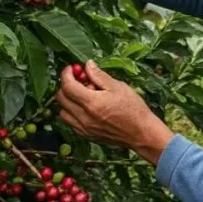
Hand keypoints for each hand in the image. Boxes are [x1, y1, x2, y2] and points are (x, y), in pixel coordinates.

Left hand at [56, 61, 173, 164]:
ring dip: (68, 101)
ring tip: (82, 95)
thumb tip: (87, 65)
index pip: (67, 86)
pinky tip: (85, 107)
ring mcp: (84, 129)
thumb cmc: (132, 108)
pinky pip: (70, 123)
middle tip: (79, 80)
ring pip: (62, 112)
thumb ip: (99, 75)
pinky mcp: (87, 136)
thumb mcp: (118, 86)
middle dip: (66, 85)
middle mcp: (84, 118)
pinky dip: (72, 113)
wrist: (141, 133)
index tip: (72, 68)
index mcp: (92, 103)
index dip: (66, 74)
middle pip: (61, 99)